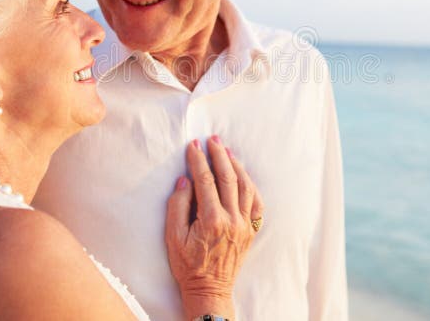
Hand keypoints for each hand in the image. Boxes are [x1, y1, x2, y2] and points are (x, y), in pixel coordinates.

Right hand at [165, 135, 264, 319]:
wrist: (210, 289)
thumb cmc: (188, 265)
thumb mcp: (173, 237)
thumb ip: (178, 206)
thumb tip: (185, 180)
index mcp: (211, 220)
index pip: (205, 181)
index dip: (198, 160)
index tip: (193, 145)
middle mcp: (232, 219)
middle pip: (228, 177)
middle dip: (219, 155)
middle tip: (213, 139)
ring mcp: (245, 224)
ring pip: (245, 186)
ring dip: (236, 165)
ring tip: (226, 150)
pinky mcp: (251, 229)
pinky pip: (256, 201)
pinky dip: (250, 184)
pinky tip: (243, 174)